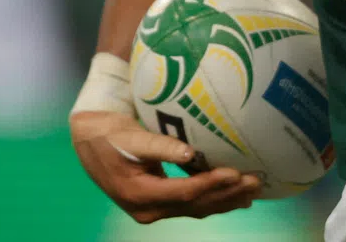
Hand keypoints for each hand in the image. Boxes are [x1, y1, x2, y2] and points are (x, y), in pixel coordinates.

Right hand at [70, 110, 260, 224]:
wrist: (89, 141)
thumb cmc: (109, 134)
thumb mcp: (130, 137)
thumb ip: (159, 146)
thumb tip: (189, 153)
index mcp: (140, 194)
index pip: (185, 192)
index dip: (212, 184)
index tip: (236, 172)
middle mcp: (149, 209)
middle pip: (196, 205)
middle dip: (228, 195)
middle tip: (256, 182)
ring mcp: (154, 209)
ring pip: (196, 208)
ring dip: (225, 200)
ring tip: (253, 191)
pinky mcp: (159, 201)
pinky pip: (191, 204)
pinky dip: (213, 199)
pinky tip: (233, 195)